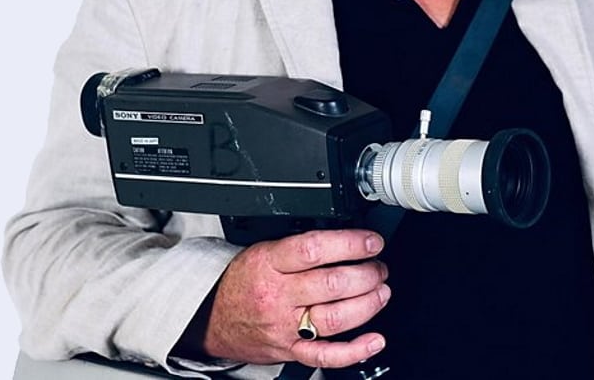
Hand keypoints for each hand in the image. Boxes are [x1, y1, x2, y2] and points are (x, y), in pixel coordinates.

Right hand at [202, 229, 389, 369]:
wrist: (212, 318)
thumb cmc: (241, 280)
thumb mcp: (262, 249)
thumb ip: (297, 245)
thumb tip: (341, 236)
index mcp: (269, 263)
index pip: (314, 250)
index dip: (349, 244)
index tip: (371, 242)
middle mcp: (279, 295)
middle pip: (331, 284)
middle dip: (366, 274)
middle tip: (379, 266)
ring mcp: (285, 326)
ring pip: (334, 318)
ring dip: (367, 304)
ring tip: (381, 291)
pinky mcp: (290, 351)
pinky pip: (326, 356)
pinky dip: (355, 350)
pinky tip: (374, 339)